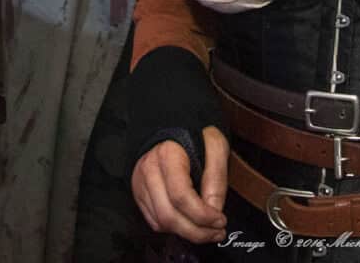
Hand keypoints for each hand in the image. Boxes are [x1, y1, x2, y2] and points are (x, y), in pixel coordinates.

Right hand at [131, 126, 228, 243]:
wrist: (173, 126)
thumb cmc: (195, 134)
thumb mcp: (215, 146)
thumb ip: (216, 177)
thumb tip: (215, 210)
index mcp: (168, 155)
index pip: (180, 195)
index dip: (202, 215)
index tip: (220, 220)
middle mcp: (149, 171)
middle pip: (168, 215)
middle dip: (196, 231)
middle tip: (217, 233)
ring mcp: (140, 184)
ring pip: (161, 222)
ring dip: (187, 233)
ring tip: (207, 231)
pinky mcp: (139, 194)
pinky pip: (155, 221)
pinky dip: (174, 228)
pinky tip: (190, 223)